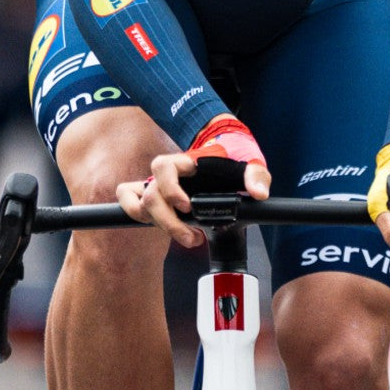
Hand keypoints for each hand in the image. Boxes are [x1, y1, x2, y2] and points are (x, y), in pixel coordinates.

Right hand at [115, 116, 269, 246]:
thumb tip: (258, 193)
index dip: (171, 188)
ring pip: (138, 203)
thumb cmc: (233, 157)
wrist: (224, 151)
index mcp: (186, 162)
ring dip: (158, 225)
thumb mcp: (251, 163)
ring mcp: (159, 185)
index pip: (164, 167)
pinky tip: (161, 227)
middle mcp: (168, 175)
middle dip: (169, 223)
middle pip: (151, 196)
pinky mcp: (158, 196)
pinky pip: (131, 199)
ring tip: (187, 238)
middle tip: (193, 238)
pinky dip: (135, 214)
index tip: (188, 206)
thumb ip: (256, 176)